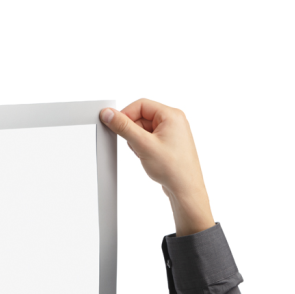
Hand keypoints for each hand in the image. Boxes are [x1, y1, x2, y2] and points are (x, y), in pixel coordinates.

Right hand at [100, 99, 214, 235]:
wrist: (185, 189)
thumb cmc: (173, 168)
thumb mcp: (142, 144)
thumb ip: (123, 127)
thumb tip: (109, 113)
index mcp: (171, 115)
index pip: (140, 105)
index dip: (125, 114)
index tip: (115, 125)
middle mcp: (173, 121)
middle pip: (141, 116)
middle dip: (132, 130)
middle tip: (135, 145)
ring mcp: (172, 132)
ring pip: (143, 128)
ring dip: (137, 140)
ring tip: (144, 153)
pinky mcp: (168, 143)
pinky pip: (149, 138)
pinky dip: (142, 146)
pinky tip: (147, 156)